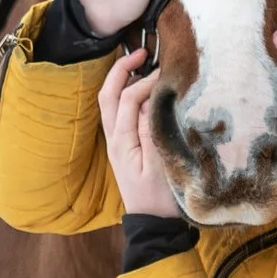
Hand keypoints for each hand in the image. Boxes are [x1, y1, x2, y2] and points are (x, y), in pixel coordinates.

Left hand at [98, 48, 182, 218]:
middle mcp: (114, 138)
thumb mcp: (161, 165)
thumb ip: (152, 130)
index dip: (146, 80)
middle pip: (109, 94)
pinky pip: (119, 113)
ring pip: (110, 102)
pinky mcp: (123, 147)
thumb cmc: (162, 198)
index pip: (129, 98)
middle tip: (142, 51)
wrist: (154, 225)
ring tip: (141, 64)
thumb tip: (151, 99)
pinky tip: (145, 91)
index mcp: (121, 141)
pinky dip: (127, 95)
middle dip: (122, 69)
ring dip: (122, 80)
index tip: (167, 73)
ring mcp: (116, 142)